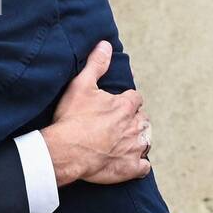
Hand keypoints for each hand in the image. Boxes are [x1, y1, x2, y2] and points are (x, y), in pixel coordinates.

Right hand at [42, 41, 151, 185]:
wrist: (66, 151)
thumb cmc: (72, 118)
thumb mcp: (81, 85)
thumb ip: (96, 64)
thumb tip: (106, 44)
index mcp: (125, 106)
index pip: (135, 99)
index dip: (127, 101)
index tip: (118, 105)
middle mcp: (134, 126)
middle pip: (143, 120)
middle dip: (134, 120)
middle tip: (120, 124)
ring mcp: (134, 148)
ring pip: (146, 141)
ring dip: (139, 140)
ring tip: (126, 142)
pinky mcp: (129, 168)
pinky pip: (143, 167)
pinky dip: (139, 165)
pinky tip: (131, 163)